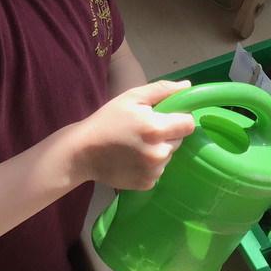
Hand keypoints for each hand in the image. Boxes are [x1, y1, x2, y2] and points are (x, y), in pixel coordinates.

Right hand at [72, 81, 194, 189]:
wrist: (82, 152)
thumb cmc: (107, 120)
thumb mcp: (132, 97)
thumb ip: (162, 90)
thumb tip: (188, 86)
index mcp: (156, 129)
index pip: (188, 124)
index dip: (179, 118)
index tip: (166, 117)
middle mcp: (159, 153)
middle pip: (179, 140)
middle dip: (168, 133)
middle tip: (146, 130)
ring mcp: (154, 172)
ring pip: (169, 155)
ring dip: (159, 149)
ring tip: (137, 145)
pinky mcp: (147, 184)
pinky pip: (159, 171)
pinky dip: (151, 165)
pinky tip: (134, 158)